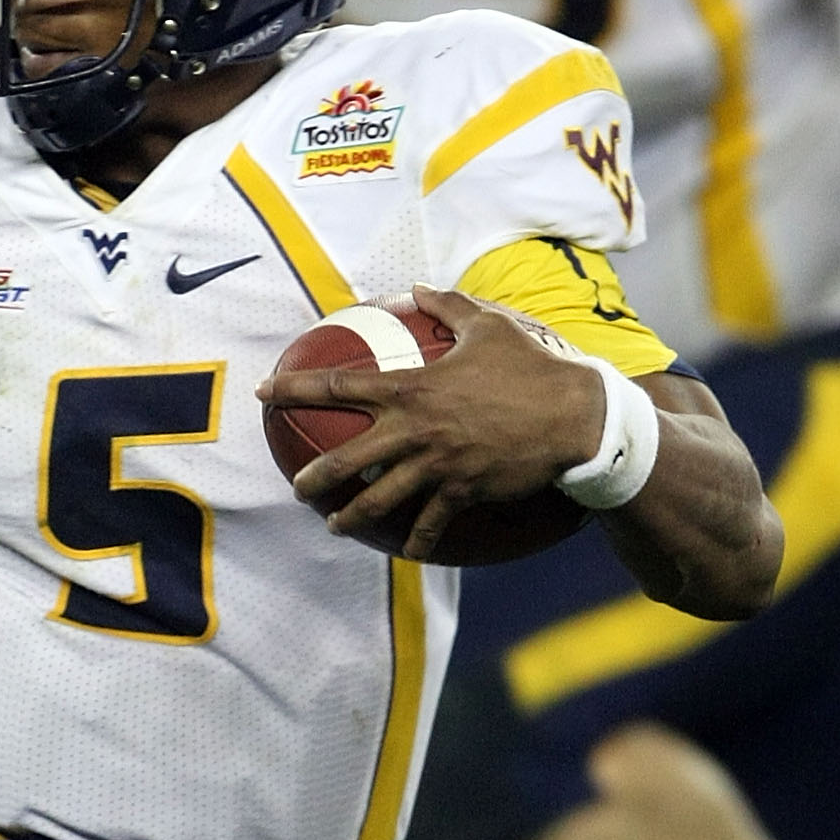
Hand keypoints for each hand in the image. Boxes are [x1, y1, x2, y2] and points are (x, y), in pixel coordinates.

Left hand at [258, 285, 607, 562]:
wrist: (574, 416)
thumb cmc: (531, 367)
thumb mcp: (489, 325)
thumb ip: (448, 305)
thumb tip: (419, 286)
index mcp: (412, 387)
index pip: (339, 385)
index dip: (295, 387)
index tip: (265, 390)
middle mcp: (416, 429)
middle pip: (347, 458)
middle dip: (315, 476)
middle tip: (298, 486)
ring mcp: (437, 465)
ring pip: (380, 500)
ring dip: (351, 517)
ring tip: (335, 526)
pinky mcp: (461, 492)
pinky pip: (430, 524)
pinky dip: (417, 541)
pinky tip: (407, 553)